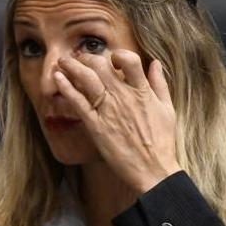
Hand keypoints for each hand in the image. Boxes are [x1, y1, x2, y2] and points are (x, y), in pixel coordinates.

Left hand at [54, 49, 181, 193]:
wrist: (153, 170)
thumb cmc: (162, 142)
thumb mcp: (167, 109)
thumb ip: (160, 84)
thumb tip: (155, 63)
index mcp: (142, 92)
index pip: (129, 60)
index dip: (118, 55)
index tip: (111, 59)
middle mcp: (124, 97)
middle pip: (101, 66)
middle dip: (86, 58)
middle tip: (78, 58)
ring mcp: (108, 111)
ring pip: (87, 80)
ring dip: (72, 66)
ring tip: (62, 61)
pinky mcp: (96, 126)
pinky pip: (78, 102)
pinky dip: (66, 88)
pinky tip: (58, 78)